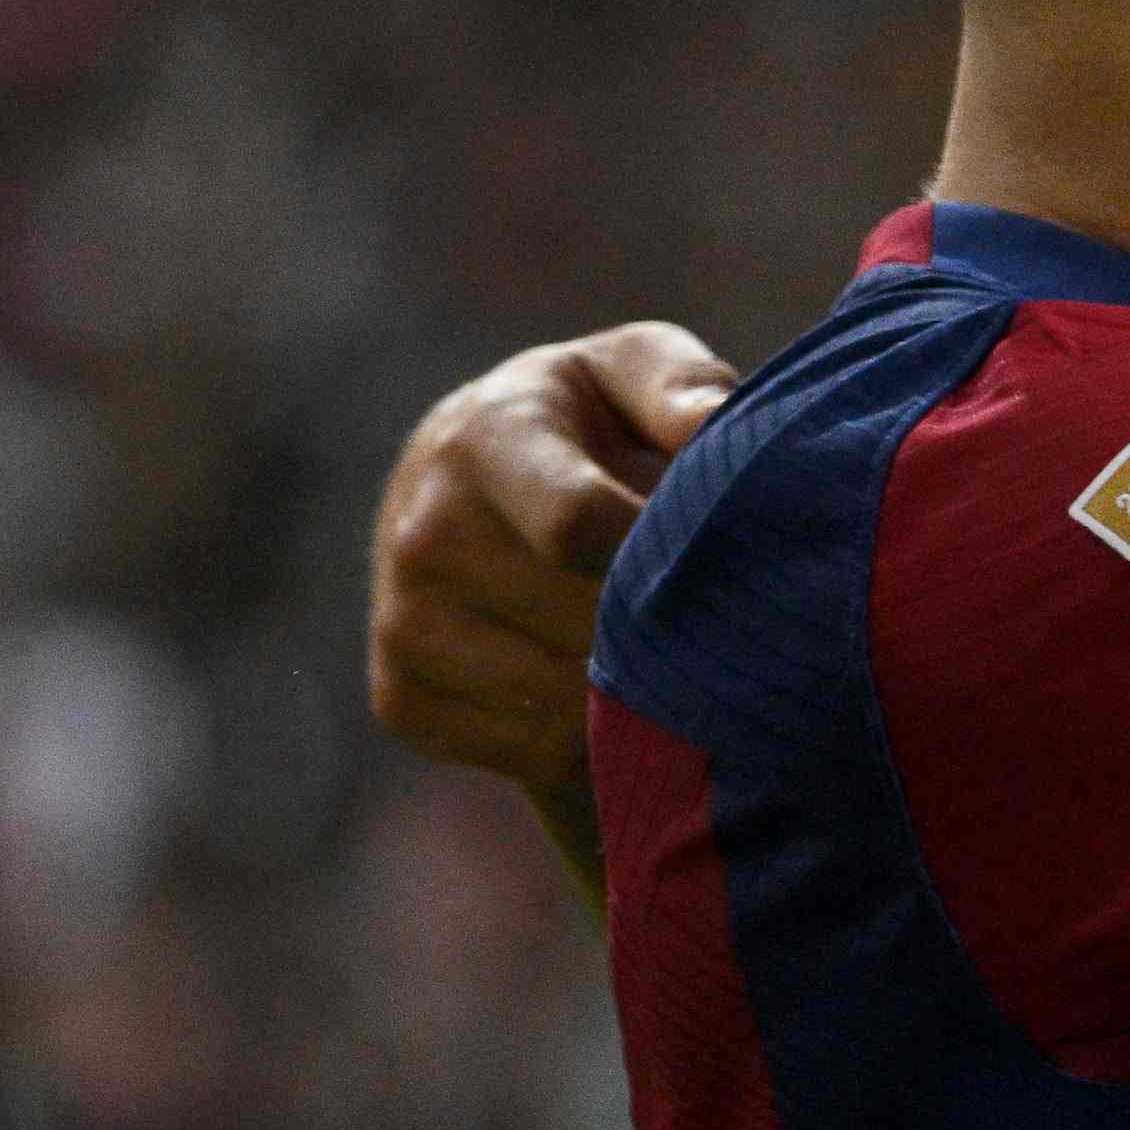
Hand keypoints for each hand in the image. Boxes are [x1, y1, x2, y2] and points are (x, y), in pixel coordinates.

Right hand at [365, 322, 736, 843]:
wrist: (484, 494)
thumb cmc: (593, 426)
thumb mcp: (635, 375)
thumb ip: (681, 384)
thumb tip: (708, 423)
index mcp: (486, 438)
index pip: (576, 524)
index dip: (662, 560)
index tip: (731, 571)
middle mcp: (423, 530)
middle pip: (581, 627)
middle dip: (664, 635)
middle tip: (721, 626)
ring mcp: (402, 621)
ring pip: (559, 704)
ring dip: (634, 697)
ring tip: (667, 656)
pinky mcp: (399, 697)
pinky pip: (526, 754)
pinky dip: (586, 745)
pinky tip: (605, 695)